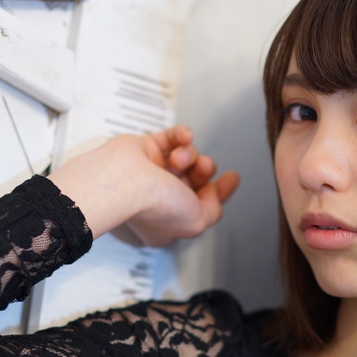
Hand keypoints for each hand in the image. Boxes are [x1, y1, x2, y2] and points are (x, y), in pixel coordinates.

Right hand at [48, 126, 239, 247]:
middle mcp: (158, 198)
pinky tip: (185, 136)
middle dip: (204, 170)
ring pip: (184, 157)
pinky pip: (170, 137)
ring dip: (190, 155)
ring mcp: (150, 173)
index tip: (232, 177)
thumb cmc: (155, 206)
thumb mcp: (197, 222)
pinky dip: (180, 135)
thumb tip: (212, 194)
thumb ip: (212, 210)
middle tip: (204, 166)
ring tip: (182, 158)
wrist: (125, 181)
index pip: (200, 204)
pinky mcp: (144, 150)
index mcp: (169, 222)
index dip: (219, 191)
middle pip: (194, 178)